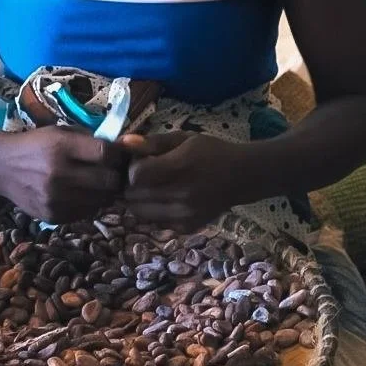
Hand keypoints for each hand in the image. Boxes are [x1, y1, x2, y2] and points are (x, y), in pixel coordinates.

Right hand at [0, 127, 126, 222]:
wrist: (1, 168)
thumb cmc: (38, 145)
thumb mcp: (62, 132)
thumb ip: (92, 140)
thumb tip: (126, 148)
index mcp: (62, 147)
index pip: (106, 154)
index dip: (119, 155)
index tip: (119, 155)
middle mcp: (58, 174)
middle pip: (108, 181)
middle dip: (117, 177)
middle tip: (116, 173)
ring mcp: (54, 198)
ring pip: (101, 200)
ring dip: (106, 193)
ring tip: (100, 183)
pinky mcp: (51, 216)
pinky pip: (86, 213)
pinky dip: (90, 204)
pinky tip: (83, 194)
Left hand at [123, 134, 253, 230]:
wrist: (242, 176)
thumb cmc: (212, 152)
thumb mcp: (185, 139)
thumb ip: (153, 142)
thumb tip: (123, 143)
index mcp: (182, 166)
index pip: (137, 175)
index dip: (134, 168)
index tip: (143, 161)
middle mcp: (182, 193)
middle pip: (134, 196)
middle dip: (133, 185)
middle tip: (146, 175)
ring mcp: (184, 214)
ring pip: (139, 212)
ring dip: (140, 200)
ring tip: (155, 187)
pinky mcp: (186, 227)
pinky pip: (154, 222)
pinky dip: (154, 212)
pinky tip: (167, 200)